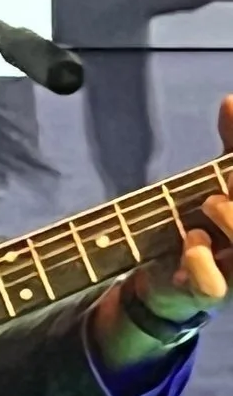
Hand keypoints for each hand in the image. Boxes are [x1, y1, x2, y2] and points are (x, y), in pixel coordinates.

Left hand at [96, 91, 232, 358]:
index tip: (229, 164)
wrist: (168, 276)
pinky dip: (200, 261)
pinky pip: (212, 286)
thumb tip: (230, 100)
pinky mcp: (209, 295)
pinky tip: (192, 243)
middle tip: (222, 187)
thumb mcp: (219, 179)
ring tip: (210, 204)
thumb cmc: (205, 222)